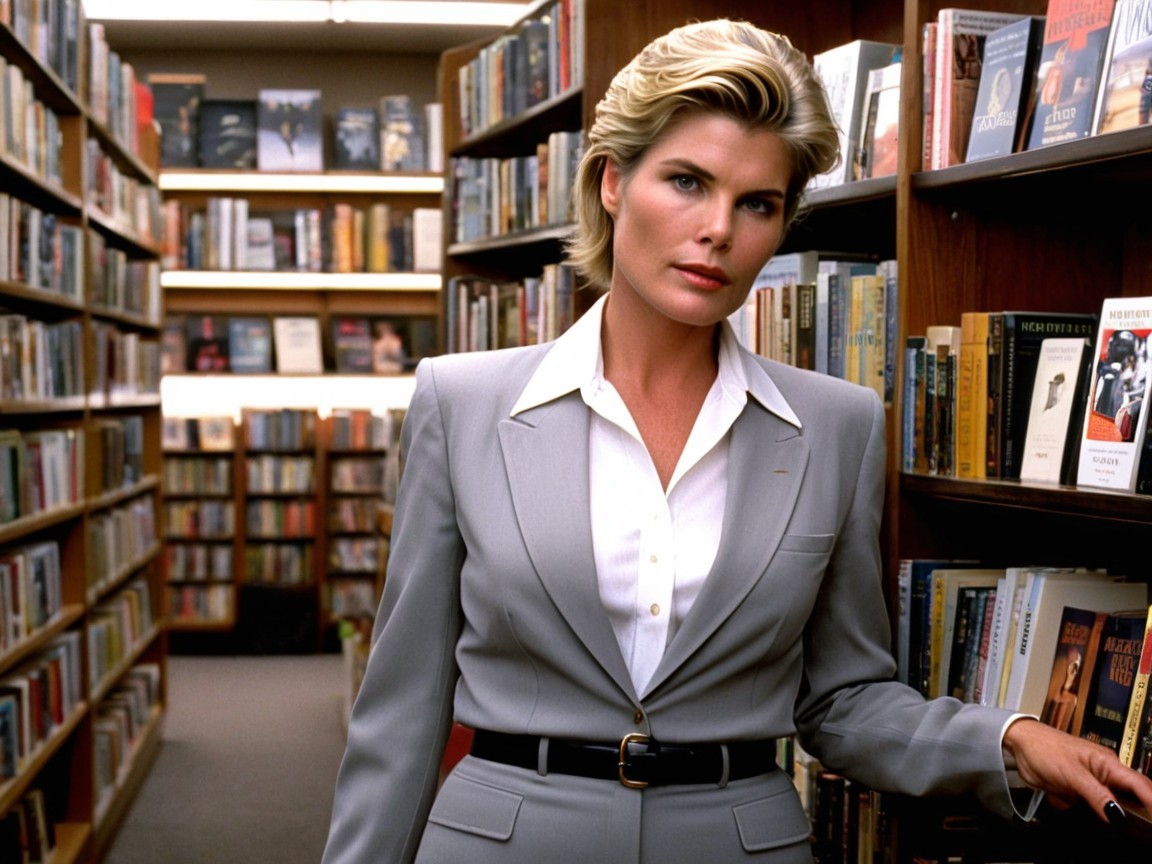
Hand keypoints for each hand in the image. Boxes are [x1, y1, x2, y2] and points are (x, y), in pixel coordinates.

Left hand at [1003, 717, 1151, 822]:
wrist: (1018, 746)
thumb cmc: (1045, 749)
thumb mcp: (1072, 774)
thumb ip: (1096, 794)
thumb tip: (1117, 815)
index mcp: (1109, 763)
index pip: (1140, 785)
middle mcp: (1105, 772)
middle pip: (1130, 797)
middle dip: (1133, 812)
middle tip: (1136, 827)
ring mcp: (1091, 782)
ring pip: (1109, 804)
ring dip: (1108, 813)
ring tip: (1101, 815)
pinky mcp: (1078, 790)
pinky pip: (1091, 806)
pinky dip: (1089, 812)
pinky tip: (1083, 812)